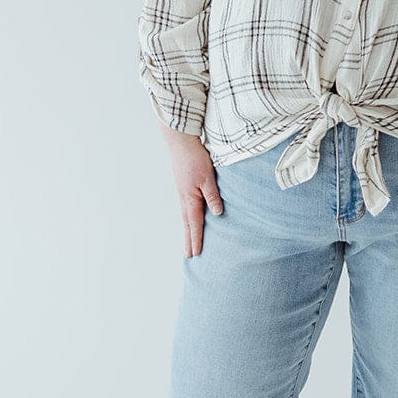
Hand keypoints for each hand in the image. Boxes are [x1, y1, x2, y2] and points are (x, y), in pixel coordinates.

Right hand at [159, 128, 223, 256]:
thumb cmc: (195, 158)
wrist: (181, 142)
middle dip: (189, 240)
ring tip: (189, 242)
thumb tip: (217, 214)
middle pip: (187, 224)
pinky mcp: (184, 186)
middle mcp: (184, 198)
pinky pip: (186, 207)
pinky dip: (188, 218)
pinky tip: (191, 219)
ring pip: (186, 217)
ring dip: (187, 231)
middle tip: (189, 256)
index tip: (196, 254)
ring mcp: (183, 192)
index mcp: (190, 199)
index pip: (194, 224)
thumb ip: (212, 196)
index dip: (196, 239)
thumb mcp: (208, 178)